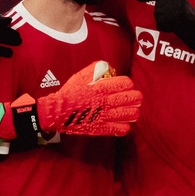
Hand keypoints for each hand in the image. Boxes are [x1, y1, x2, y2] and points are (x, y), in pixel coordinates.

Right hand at [3, 61, 141, 139]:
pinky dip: (125, 126)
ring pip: (130, 114)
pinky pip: (121, 129)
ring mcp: (105, 116)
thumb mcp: (81, 76)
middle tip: (135, 97)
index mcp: (101, 88)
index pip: (125, 84)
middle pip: (131, 98)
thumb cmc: (70, 93)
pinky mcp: (102, 128)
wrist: (58, 112)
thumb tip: (107, 66)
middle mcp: (105, 102)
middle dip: (136, 97)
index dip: (128, 84)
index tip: (127, 85)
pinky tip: (123, 122)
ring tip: (133, 110)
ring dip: (133, 111)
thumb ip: (95, 69)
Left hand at [135, 0, 194, 53]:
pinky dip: (165, 29)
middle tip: (172, 25)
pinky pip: (161, 24)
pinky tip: (175, 30)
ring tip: (175, 28)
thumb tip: (157, 9)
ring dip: (163, 25)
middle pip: (157, 9)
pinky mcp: (177, 18)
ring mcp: (177, 9)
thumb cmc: (194, 27)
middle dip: (160, 18)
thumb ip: (172, 8)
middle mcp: (178, 2)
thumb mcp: (184, 12)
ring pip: (158, 17)